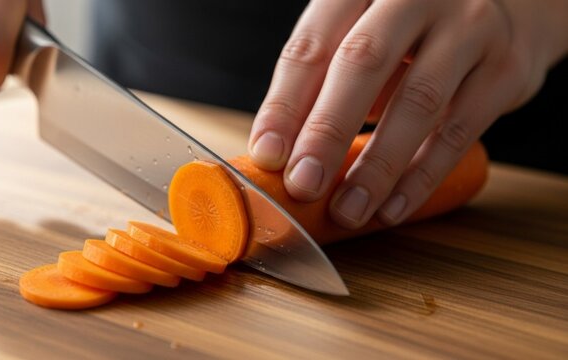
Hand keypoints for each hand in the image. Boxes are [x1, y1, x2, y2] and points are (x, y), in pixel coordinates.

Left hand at [248, 0, 567, 227]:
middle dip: (326, 131)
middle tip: (302, 184)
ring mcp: (469, 27)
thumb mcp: (362, 38)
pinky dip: (422, 176)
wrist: (507, 4)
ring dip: (377, 166)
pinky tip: (392, 207)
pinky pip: (460, 131)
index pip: (313, 46)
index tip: (268, 155)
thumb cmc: (412, 30)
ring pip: (418, 102)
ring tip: (348, 209)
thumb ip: (324, 82)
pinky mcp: (507, 67)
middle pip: (362, 63)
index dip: (285, 104)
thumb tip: (280, 153)